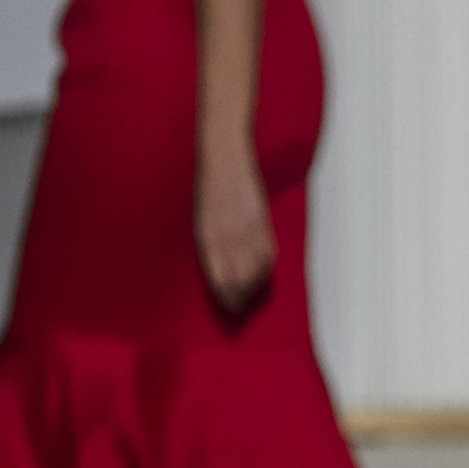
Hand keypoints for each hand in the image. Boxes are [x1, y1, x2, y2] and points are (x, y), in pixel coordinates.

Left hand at [194, 151, 275, 311]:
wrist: (224, 158)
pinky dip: (266, 268)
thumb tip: (221, 268)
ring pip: (256, 271)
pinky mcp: (261, 222)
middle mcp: (229, 238)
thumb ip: (211, 244)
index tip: (228, 307)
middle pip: (240, 281)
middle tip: (240, 308)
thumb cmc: (207, 188)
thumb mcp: (201, 220)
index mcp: (208, 239)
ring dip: (255, 287)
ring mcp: (247, 230)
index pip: (221, 280)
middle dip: (240, 298)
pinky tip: (263, 273)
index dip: (226, 297)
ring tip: (251, 294)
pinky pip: (267, 253)